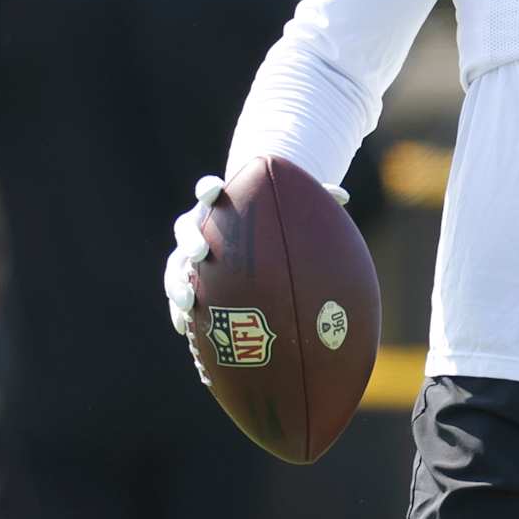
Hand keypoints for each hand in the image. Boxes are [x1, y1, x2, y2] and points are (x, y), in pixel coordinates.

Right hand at [163, 170, 350, 337]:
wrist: (248, 234)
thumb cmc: (271, 218)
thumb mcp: (289, 208)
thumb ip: (313, 199)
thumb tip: (343, 196)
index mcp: (220, 204)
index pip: (207, 191)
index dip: (207, 190)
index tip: (212, 192)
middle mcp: (199, 226)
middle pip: (185, 228)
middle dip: (189, 240)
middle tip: (200, 252)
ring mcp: (189, 254)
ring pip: (175, 266)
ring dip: (176, 282)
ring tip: (187, 301)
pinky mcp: (187, 280)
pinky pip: (178, 296)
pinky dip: (179, 311)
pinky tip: (185, 328)